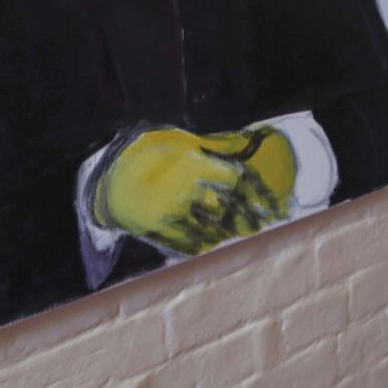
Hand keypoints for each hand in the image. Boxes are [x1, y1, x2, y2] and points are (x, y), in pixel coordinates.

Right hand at [91, 126, 293, 254]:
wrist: (110, 179)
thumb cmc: (154, 156)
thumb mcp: (183, 143)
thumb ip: (218, 145)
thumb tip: (252, 140)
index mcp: (191, 162)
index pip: (237, 179)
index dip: (261, 194)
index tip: (277, 207)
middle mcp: (182, 188)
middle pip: (228, 209)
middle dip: (250, 220)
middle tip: (265, 225)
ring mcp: (168, 213)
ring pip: (213, 231)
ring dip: (230, 235)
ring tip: (242, 235)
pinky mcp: (157, 231)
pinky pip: (192, 246)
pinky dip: (208, 246)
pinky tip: (216, 244)